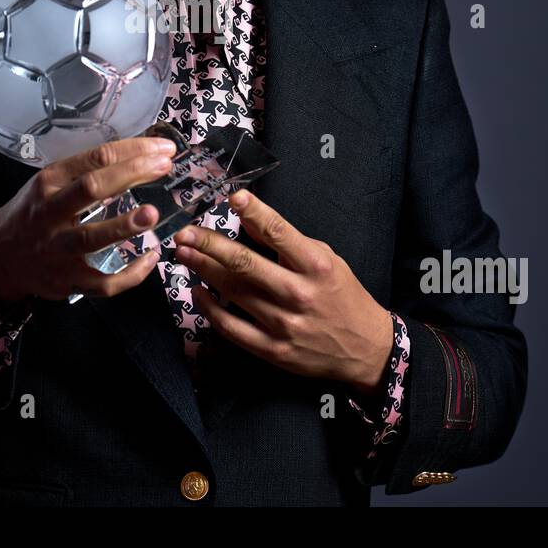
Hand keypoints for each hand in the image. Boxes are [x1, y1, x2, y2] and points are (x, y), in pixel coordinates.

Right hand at [0, 136, 176, 302]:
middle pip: (91, 189)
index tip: (162, 149)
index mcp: (49, 182)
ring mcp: (58, 249)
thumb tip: (139, 159)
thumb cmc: (33, 213)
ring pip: (93, 238)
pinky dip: (131, 275)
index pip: (94, 159)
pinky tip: (150, 259)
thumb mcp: (48, 184)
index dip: (131, 151)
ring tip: (152, 214)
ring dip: (124, 226)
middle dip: (130, 174)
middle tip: (163, 167)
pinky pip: (103, 283)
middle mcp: (51, 212)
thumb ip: (84, 174)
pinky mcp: (67, 280)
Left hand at [173, 189, 392, 395]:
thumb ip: (287, 241)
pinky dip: (210, 308)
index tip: (232, 197)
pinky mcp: (272, 349)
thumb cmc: (342, 296)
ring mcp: (283, 324)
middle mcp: (298, 293)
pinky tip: (197, 291)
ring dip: (202, 270)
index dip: (254, 212)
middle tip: (184, 232)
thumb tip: (248, 219)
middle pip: (245, 264)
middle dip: (209, 245)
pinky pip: (231, 327)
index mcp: (316, 266)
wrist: (365, 349)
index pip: (279, 233)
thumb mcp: (324, 258)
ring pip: (233, 292)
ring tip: (183, 252)